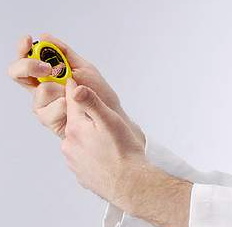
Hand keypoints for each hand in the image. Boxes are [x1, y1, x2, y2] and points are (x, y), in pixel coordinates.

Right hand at [7, 34, 144, 144]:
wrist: (109, 114)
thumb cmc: (97, 91)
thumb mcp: (83, 68)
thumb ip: (64, 53)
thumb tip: (44, 36)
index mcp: (47, 72)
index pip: (26, 58)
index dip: (22, 49)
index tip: (28, 40)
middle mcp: (41, 87)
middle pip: (18, 74)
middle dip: (30, 66)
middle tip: (48, 68)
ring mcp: (43, 104)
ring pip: (40, 91)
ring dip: (60, 90)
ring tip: (75, 93)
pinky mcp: (49, 120)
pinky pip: (48, 111)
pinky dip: (64, 106)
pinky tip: (74, 107)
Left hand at [61, 78, 145, 205]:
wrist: (129, 184)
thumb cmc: (124, 152)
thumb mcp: (111, 121)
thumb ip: (92, 103)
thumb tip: (75, 88)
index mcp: (75, 128)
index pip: (72, 101)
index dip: (76, 89)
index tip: (75, 80)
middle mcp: (69, 144)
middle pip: (75, 121)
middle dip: (87, 116)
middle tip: (105, 118)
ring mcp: (73, 160)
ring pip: (79, 139)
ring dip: (90, 136)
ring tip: (109, 140)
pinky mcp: (80, 172)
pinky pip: (83, 156)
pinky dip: (92, 152)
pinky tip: (106, 154)